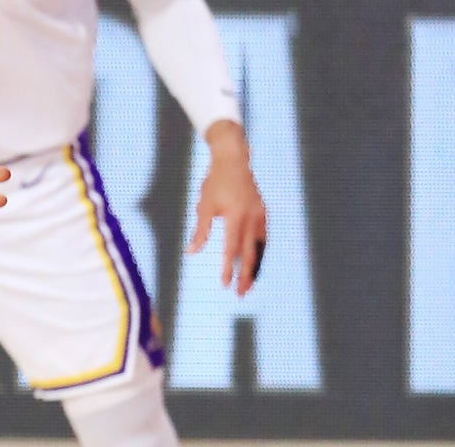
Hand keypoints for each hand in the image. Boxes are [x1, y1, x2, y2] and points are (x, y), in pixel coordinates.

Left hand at [190, 121, 268, 294]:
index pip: (231, 248)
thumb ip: (200, 230)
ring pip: (260, 249)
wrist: (233, 161)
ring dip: (255, 268)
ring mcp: (260, 216)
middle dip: (245, 275)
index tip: (224, 284)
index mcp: (235, 216)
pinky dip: (259, 253)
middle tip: (240, 294)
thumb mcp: (204, 205)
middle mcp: (251, 218)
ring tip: (249, 285)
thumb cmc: (214, 183)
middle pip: (249, 253)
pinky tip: (254, 264)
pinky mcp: (263, 214)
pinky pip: (263, 239)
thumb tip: (191, 252)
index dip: (228, 267)